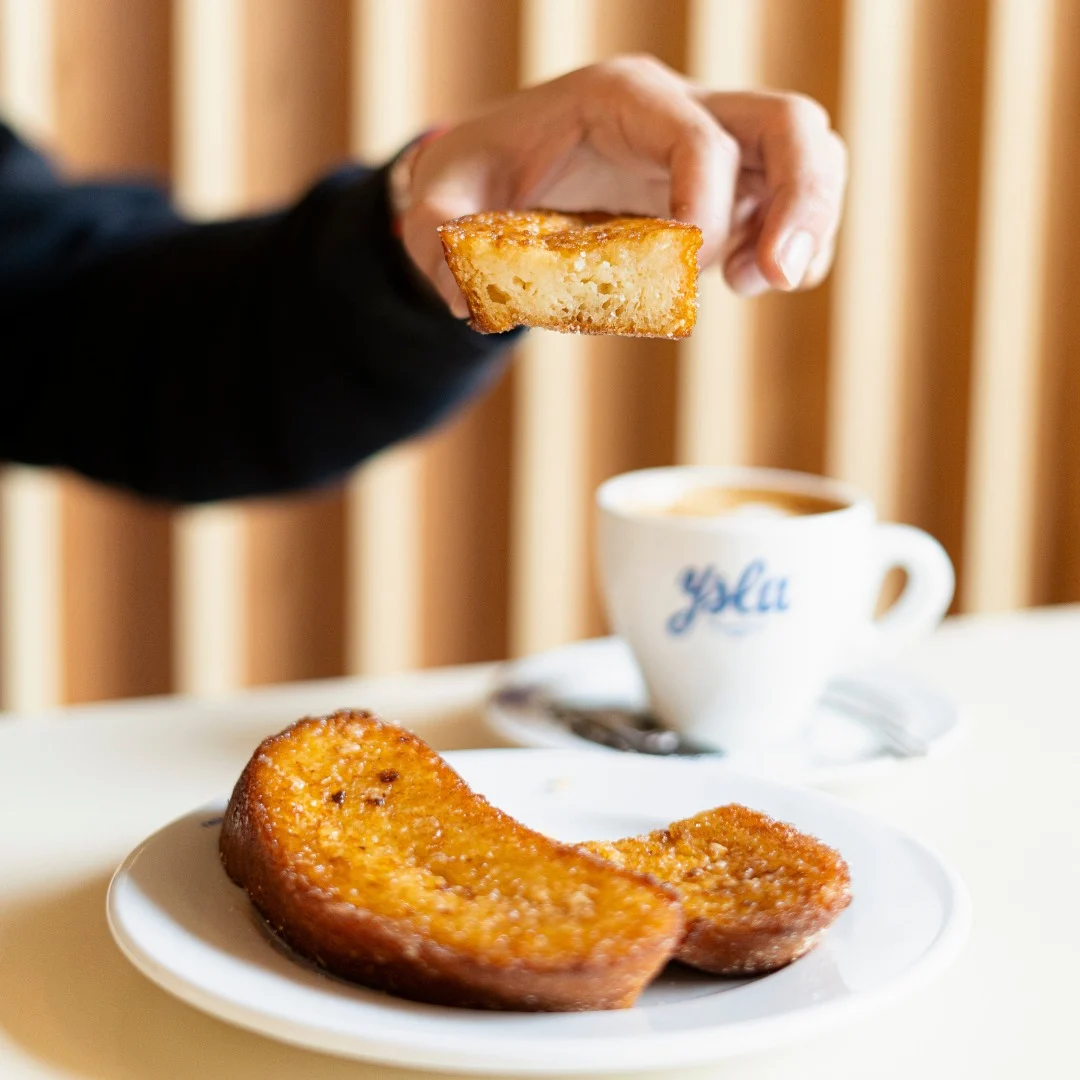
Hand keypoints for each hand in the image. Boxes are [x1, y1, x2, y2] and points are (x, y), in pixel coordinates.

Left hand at [398, 55, 847, 315]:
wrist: (505, 172)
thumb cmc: (482, 173)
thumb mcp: (445, 194)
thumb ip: (439, 234)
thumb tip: (467, 298)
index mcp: (621, 99)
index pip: (698, 134)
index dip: (705, 202)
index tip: (684, 266)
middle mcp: (680, 110)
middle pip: (787, 124)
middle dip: (802, 199)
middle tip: (778, 276)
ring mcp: (713, 145)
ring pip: (807, 156)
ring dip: (809, 224)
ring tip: (755, 284)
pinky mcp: (725, 184)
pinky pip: (786, 202)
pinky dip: (788, 244)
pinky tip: (746, 282)